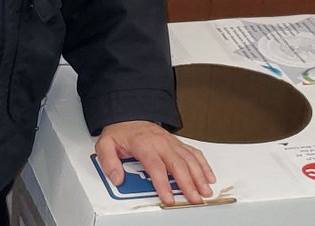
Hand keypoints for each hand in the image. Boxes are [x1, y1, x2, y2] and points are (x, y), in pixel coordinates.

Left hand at [95, 120, 214, 205]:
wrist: (129, 116)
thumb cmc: (121, 132)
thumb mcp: (106, 144)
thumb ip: (108, 162)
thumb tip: (117, 178)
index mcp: (144, 144)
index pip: (156, 166)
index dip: (163, 184)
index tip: (168, 198)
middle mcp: (160, 143)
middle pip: (178, 165)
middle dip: (188, 183)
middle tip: (194, 199)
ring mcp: (171, 142)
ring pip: (189, 159)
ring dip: (199, 176)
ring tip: (205, 191)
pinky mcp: (177, 143)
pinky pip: (194, 153)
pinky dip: (203, 165)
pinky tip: (208, 176)